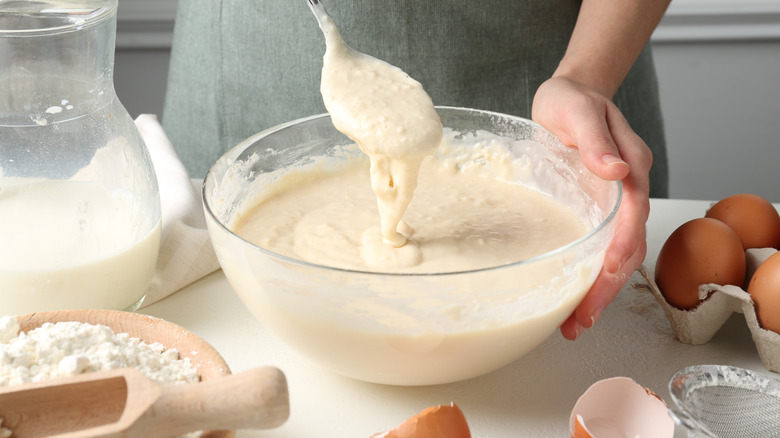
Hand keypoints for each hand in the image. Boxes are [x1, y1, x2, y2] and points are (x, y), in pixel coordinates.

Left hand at [532, 76, 651, 339]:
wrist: (568, 96)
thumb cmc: (572, 101)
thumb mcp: (578, 110)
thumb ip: (596, 141)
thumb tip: (614, 171)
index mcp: (630, 167)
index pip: (633, 214)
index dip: (622, 247)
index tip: (607, 274)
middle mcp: (627, 190)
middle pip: (628, 247)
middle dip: (607, 286)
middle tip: (582, 319)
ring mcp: (611, 204)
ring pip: (615, 255)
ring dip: (599, 291)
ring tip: (575, 323)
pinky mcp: (593, 211)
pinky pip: (597, 248)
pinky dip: (587, 275)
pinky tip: (570, 297)